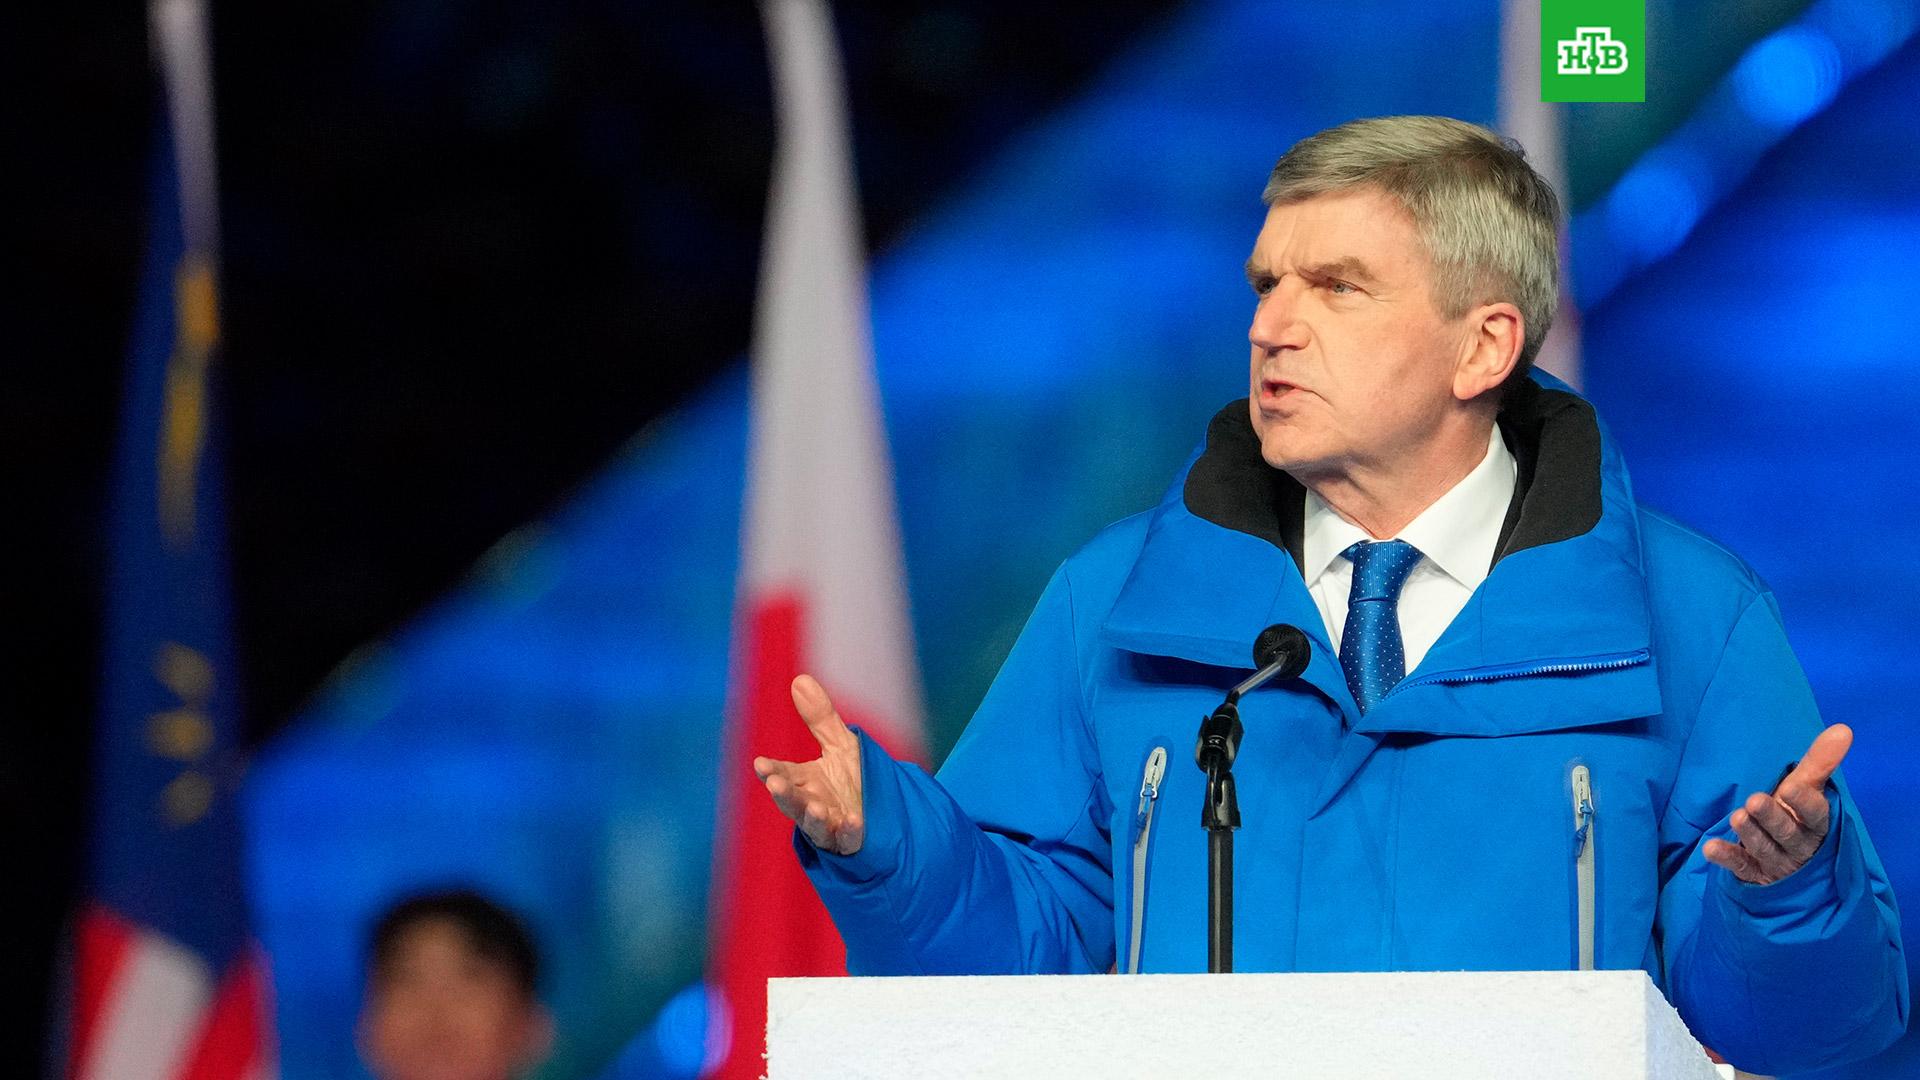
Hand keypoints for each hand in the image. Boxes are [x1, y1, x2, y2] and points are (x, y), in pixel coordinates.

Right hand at [753, 674, 865, 854]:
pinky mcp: (851, 842)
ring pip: (816, 825)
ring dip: (814, 817)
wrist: (884, 813)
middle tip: (774, 784)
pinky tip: (854, 821)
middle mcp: (814, 804)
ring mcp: (831, 826)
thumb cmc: (854, 780)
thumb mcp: (841, 745)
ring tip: (816, 809)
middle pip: (793, 801)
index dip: (773, 770)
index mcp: (806, 780)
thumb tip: (799, 678)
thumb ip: (820, 718)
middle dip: (785, 794)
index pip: (785, 774)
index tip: (761, 764)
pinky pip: (849, 840)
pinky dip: (849, 832)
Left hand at [1703, 724, 1851, 884]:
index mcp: (1814, 824)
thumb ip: (1819, 762)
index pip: (1814, 814)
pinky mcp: (1755, 874)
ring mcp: (1777, 862)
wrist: (1790, 862)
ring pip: (1765, 849)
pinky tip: (1710, 849)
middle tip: (1754, 801)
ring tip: (1737, 816)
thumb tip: (1843, 729)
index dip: (1804, 802)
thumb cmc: (1794, 814)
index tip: (1791, 787)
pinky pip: (1741, 867)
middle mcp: (1798, 845)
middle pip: (1786, 832)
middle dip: (1771, 817)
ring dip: (1751, 834)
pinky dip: (1727, 858)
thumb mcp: (1806, 788)